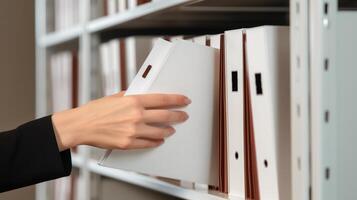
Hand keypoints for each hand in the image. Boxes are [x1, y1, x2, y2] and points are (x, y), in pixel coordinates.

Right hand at [51, 92, 190, 150]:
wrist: (82, 125)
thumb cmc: (96, 110)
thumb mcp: (116, 97)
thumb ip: (132, 97)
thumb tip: (145, 96)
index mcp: (134, 101)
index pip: (162, 99)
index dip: (177, 99)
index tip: (184, 100)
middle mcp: (136, 116)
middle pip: (165, 116)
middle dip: (178, 116)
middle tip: (183, 116)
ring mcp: (133, 131)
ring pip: (159, 132)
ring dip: (169, 130)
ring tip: (172, 129)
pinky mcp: (128, 143)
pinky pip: (148, 144)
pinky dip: (156, 142)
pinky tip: (160, 140)